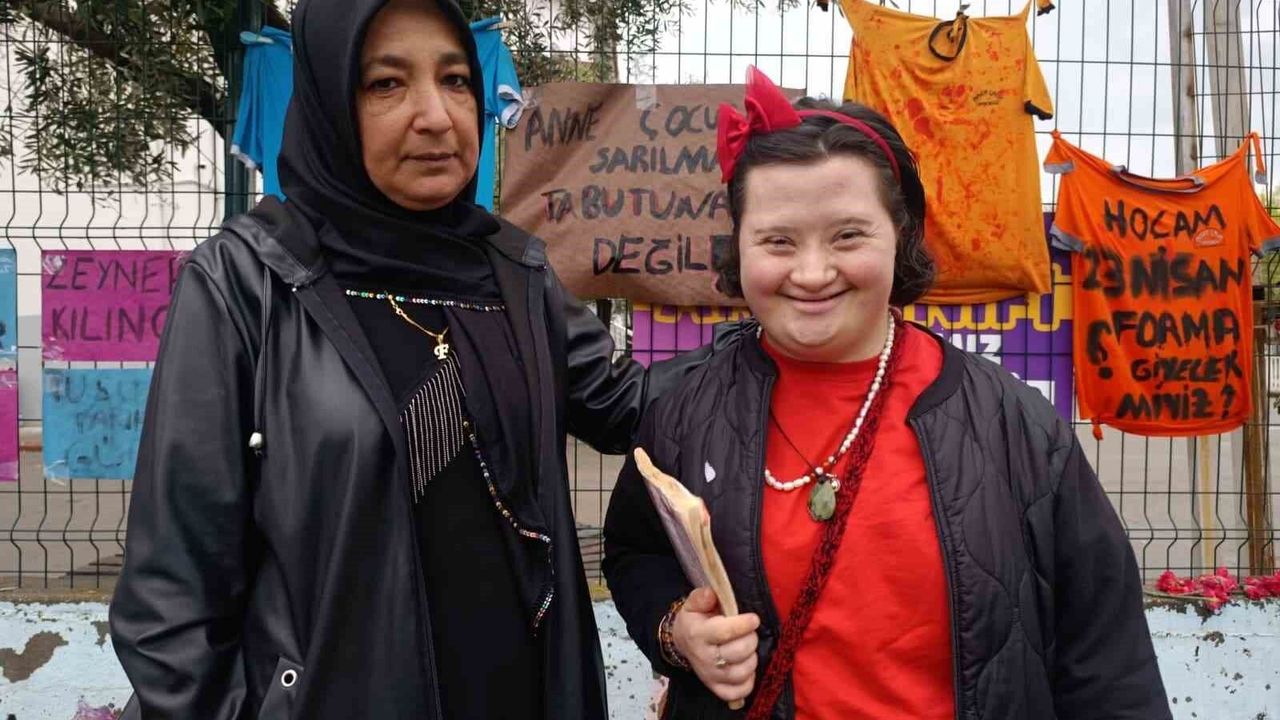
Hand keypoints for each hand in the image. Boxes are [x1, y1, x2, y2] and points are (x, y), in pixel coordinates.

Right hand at [671, 587, 760, 702]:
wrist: (682, 643)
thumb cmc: (695, 620)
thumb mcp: (693, 603)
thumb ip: (702, 597)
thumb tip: (712, 594)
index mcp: (698, 634)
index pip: (724, 632)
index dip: (743, 625)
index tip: (754, 619)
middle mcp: (704, 658)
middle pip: (737, 653)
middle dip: (750, 639)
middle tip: (750, 632)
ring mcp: (710, 676)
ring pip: (741, 673)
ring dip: (752, 659)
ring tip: (748, 648)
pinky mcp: (716, 688)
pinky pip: (738, 692)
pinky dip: (748, 682)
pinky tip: (746, 668)